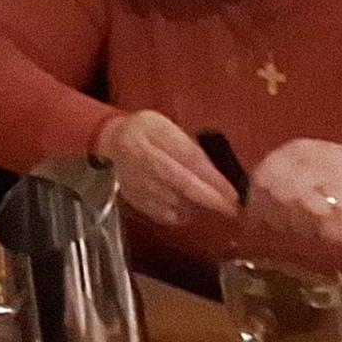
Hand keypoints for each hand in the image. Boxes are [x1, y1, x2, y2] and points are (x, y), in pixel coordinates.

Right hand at [92, 107, 236, 226]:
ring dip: (200, 206)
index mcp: (148, 139)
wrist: (107, 145)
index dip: (212, 178)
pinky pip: (167, 215)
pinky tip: (191, 206)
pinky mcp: (138, 204)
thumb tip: (212, 167)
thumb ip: (185, 144)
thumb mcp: (162, 125)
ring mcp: (138, 188)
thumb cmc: (140, 133)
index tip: (233, 191)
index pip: (186, 160)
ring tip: (216, 204)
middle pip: (183, 186)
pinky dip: (183, 213)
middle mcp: (141, 165)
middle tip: (234, 207)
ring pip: (177, 203)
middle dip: (211, 199)